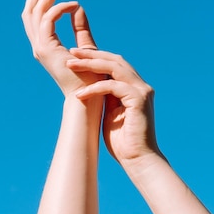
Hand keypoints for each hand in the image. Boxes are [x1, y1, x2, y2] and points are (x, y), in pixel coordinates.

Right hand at [21, 0, 99, 97]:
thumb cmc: (89, 78)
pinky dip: (59, 8)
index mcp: (45, 45)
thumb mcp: (86, 46)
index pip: (35, 17)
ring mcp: (40, 47)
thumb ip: (80, 28)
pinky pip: (48, 20)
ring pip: (37, 12)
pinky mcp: (46, 48)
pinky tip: (74, 4)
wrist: (87, 99)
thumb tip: (78, 8)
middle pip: (30, 11)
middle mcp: (39, 45)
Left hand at [66, 49, 161, 164]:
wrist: (138, 161)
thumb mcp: (110, 113)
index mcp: (134, 87)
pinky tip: (80, 94)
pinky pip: (113, 86)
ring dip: (90, 64)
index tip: (75, 55)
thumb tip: (91, 85)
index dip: (96, 57)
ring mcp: (142, 91)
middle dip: (92, 54)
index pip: (115, 63)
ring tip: (71, 65)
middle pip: (115, 60)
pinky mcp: (139, 99)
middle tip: (71, 52)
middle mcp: (141, 85)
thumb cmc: (123, 142)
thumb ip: (106, 97)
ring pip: (114, 67)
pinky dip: (95, 88)